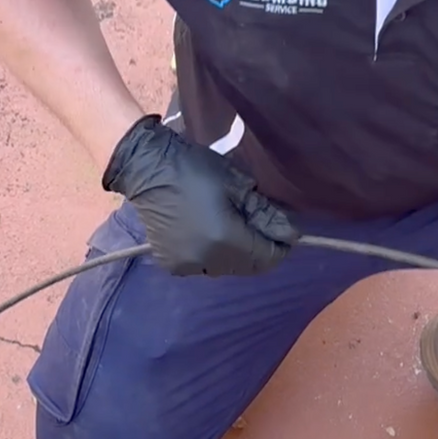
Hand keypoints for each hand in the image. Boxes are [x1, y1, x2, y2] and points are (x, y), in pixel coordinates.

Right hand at [102, 114, 298, 276]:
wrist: (147, 170)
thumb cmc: (195, 169)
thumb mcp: (237, 185)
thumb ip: (265, 214)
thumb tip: (290, 233)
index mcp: (225, 239)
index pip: (266, 256)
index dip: (280, 248)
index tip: (287, 234)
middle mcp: (207, 260)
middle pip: (246, 266)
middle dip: (258, 251)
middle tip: (260, 228)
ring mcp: (187, 265)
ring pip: (224, 268)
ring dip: (235, 255)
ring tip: (232, 229)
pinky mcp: (172, 264)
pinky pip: (202, 266)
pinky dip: (211, 256)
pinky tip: (208, 235)